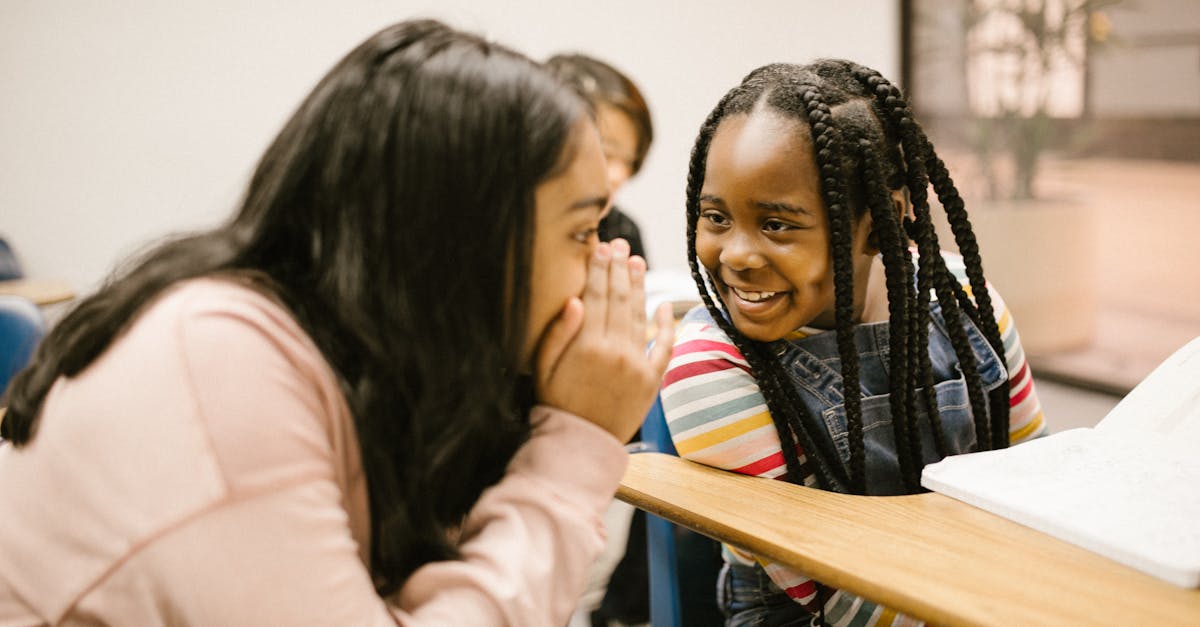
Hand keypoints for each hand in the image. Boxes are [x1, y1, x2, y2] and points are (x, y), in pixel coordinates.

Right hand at [536, 239, 673, 441]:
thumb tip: (575, 300)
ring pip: (640, 316)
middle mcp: (615, 351)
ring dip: (639, 287)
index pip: (596, 296)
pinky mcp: (652, 381)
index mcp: (587, 346)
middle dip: (619, 269)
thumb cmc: (555, 405)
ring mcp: (637, 366)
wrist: (580, 446)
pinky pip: (664, 347)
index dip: (600, 269)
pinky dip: (665, 324)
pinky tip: (664, 304)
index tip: (601, 247)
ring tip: (637, 263)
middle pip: (620, 300)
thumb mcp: (542, 370)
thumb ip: (557, 334)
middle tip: (620, 246)